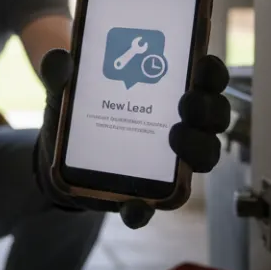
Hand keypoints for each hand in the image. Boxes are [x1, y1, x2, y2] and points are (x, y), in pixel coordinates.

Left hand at [32, 49, 231, 228]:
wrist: (57, 155)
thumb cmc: (77, 112)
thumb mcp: (64, 87)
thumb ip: (59, 71)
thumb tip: (59, 60)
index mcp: (169, 92)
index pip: (206, 79)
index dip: (213, 73)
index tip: (202, 63)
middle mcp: (180, 125)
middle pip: (213, 118)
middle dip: (209, 109)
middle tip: (188, 103)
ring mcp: (169, 162)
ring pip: (203, 156)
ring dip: (197, 149)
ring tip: (176, 139)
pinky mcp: (146, 194)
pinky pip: (155, 205)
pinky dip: (145, 209)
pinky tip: (134, 207)